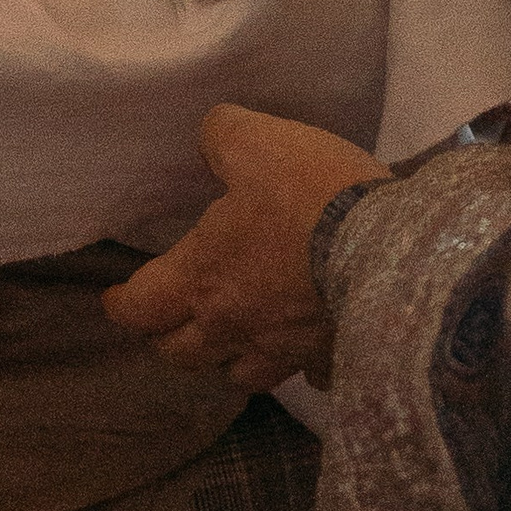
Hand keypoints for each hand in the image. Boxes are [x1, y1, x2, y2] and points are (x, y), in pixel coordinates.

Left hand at [103, 106, 385, 388]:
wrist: (394, 248)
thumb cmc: (311, 195)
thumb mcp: (258, 141)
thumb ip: (222, 135)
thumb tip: (211, 136)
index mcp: (201, 279)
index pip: (139, 308)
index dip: (122, 304)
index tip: (117, 298)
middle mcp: (233, 326)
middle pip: (180, 353)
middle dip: (168, 337)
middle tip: (171, 318)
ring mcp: (283, 352)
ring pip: (237, 375)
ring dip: (227, 359)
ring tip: (234, 338)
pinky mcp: (330, 359)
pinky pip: (305, 373)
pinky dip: (300, 363)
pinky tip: (309, 347)